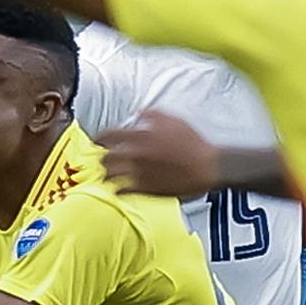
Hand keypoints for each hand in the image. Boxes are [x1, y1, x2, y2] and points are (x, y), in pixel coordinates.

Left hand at [97, 111, 221, 198]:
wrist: (207, 166)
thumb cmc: (193, 143)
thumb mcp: (173, 120)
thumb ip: (151, 115)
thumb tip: (137, 114)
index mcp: (140, 136)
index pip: (108, 136)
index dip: (99, 138)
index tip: (98, 141)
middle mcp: (136, 155)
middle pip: (105, 157)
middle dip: (103, 158)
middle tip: (104, 159)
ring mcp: (139, 173)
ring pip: (110, 175)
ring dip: (107, 174)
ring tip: (108, 175)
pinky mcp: (145, 189)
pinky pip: (121, 190)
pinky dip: (117, 189)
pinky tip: (119, 188)